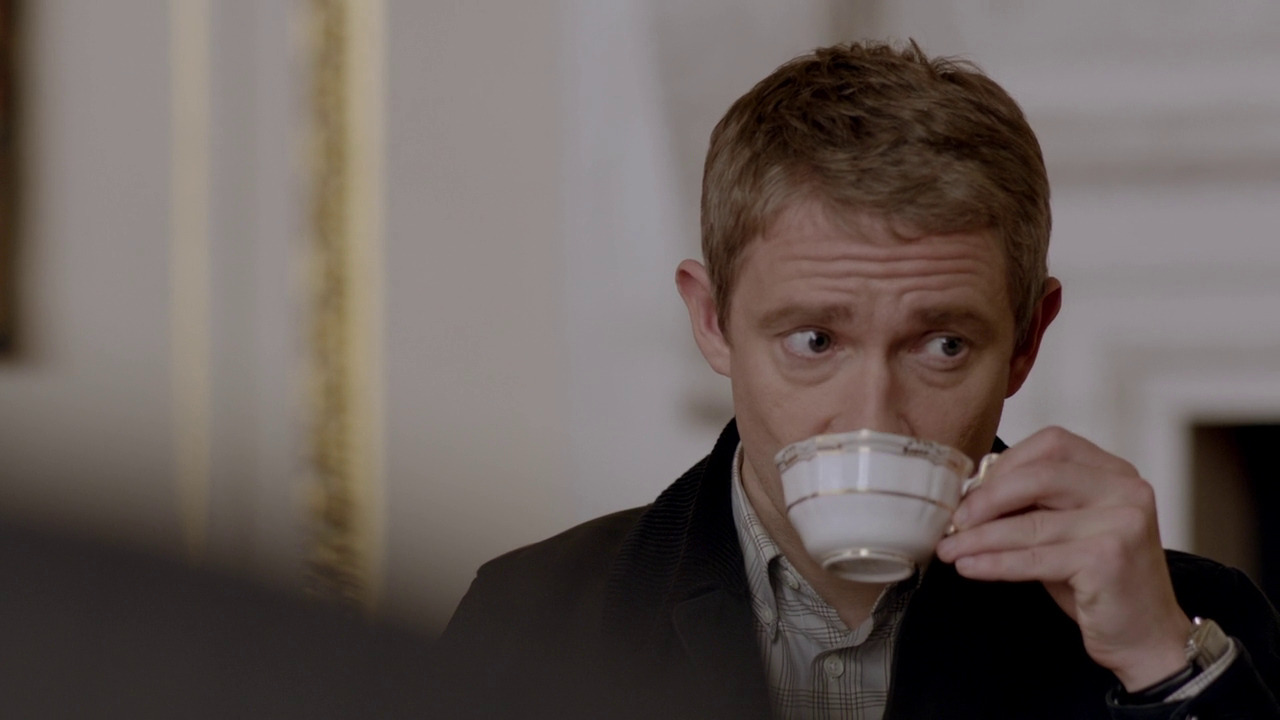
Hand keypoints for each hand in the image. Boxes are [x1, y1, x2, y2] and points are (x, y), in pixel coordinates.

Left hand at [935, 426, 1191, 690]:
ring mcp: (1122, 522)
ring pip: (1031, 523)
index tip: (970, 491)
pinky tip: (969, 566)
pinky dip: (995, 563)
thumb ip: (1033, 504)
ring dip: (980, 537)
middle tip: (954, 520)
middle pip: (1039, 476)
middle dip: (987, 498)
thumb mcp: (1066, 529)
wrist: (1145, 636)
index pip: (1051, 446)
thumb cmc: (1097, 580)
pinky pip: (1035, 558)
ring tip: (948, 549)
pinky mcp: (1109, 559)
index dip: (1005, 465)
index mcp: (1115, 472)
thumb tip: (970, 493)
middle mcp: (1126, 490)